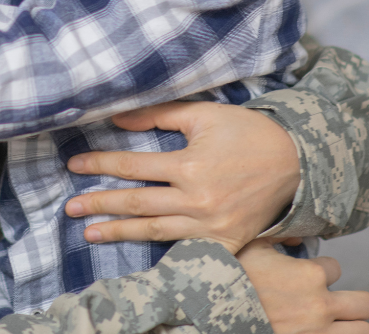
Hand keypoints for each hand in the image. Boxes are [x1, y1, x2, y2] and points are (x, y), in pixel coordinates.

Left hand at [62, 101, 300, 253]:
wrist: (298, 163)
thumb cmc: (249, 133)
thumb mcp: (204, 115)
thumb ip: (157, 115)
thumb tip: (116, 119)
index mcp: (189, 166)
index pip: (132, 167)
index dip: (100, 165)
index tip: (75, 166)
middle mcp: (197, 200)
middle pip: (136, 203)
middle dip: (99, 204)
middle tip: (70, 209)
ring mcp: (211, 226)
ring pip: (154, 231)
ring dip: (119, 232)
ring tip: (90, 233)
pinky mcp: (225, 241)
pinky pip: (185, 249)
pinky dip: (160, 251)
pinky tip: (137, 253)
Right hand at [237, 240, 368, 333]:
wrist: (214, 316)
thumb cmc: (230, 281)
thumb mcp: (249, 249)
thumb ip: (276, 236)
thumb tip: (295, 238)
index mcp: (309, 275)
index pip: (336, 268)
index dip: (320, 271)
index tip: (304, 278)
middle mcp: (321, 306)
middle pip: (365, 303)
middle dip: (350, 302)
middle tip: (331, 303)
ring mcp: (318, 333)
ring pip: (363, 330)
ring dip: (349, 325)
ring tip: (331, 323)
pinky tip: (320, 331)